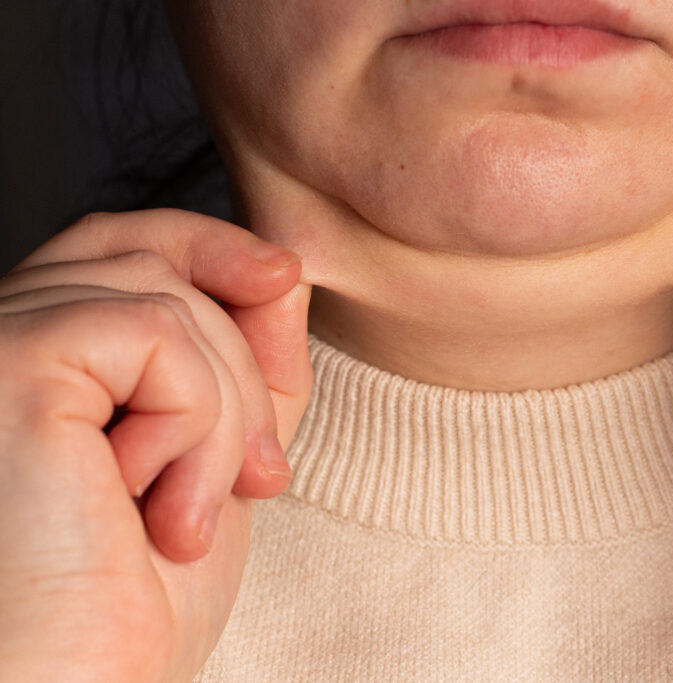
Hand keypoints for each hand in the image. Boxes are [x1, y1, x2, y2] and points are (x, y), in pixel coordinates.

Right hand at [0, 210, 311, 679]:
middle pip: (151, 263)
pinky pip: (155, 334)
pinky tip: (160, 510)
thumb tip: (280, 270)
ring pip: (168, 302)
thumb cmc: (125, 606)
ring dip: (222, 417)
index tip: (283, 274)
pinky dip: (196, 425)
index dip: (206, 244)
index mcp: (33, 363)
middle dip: (241, 360)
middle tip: (259, 475)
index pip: (116, 244)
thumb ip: (243, 365)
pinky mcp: (11, 367)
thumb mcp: (211, 463)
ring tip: (188, 520)